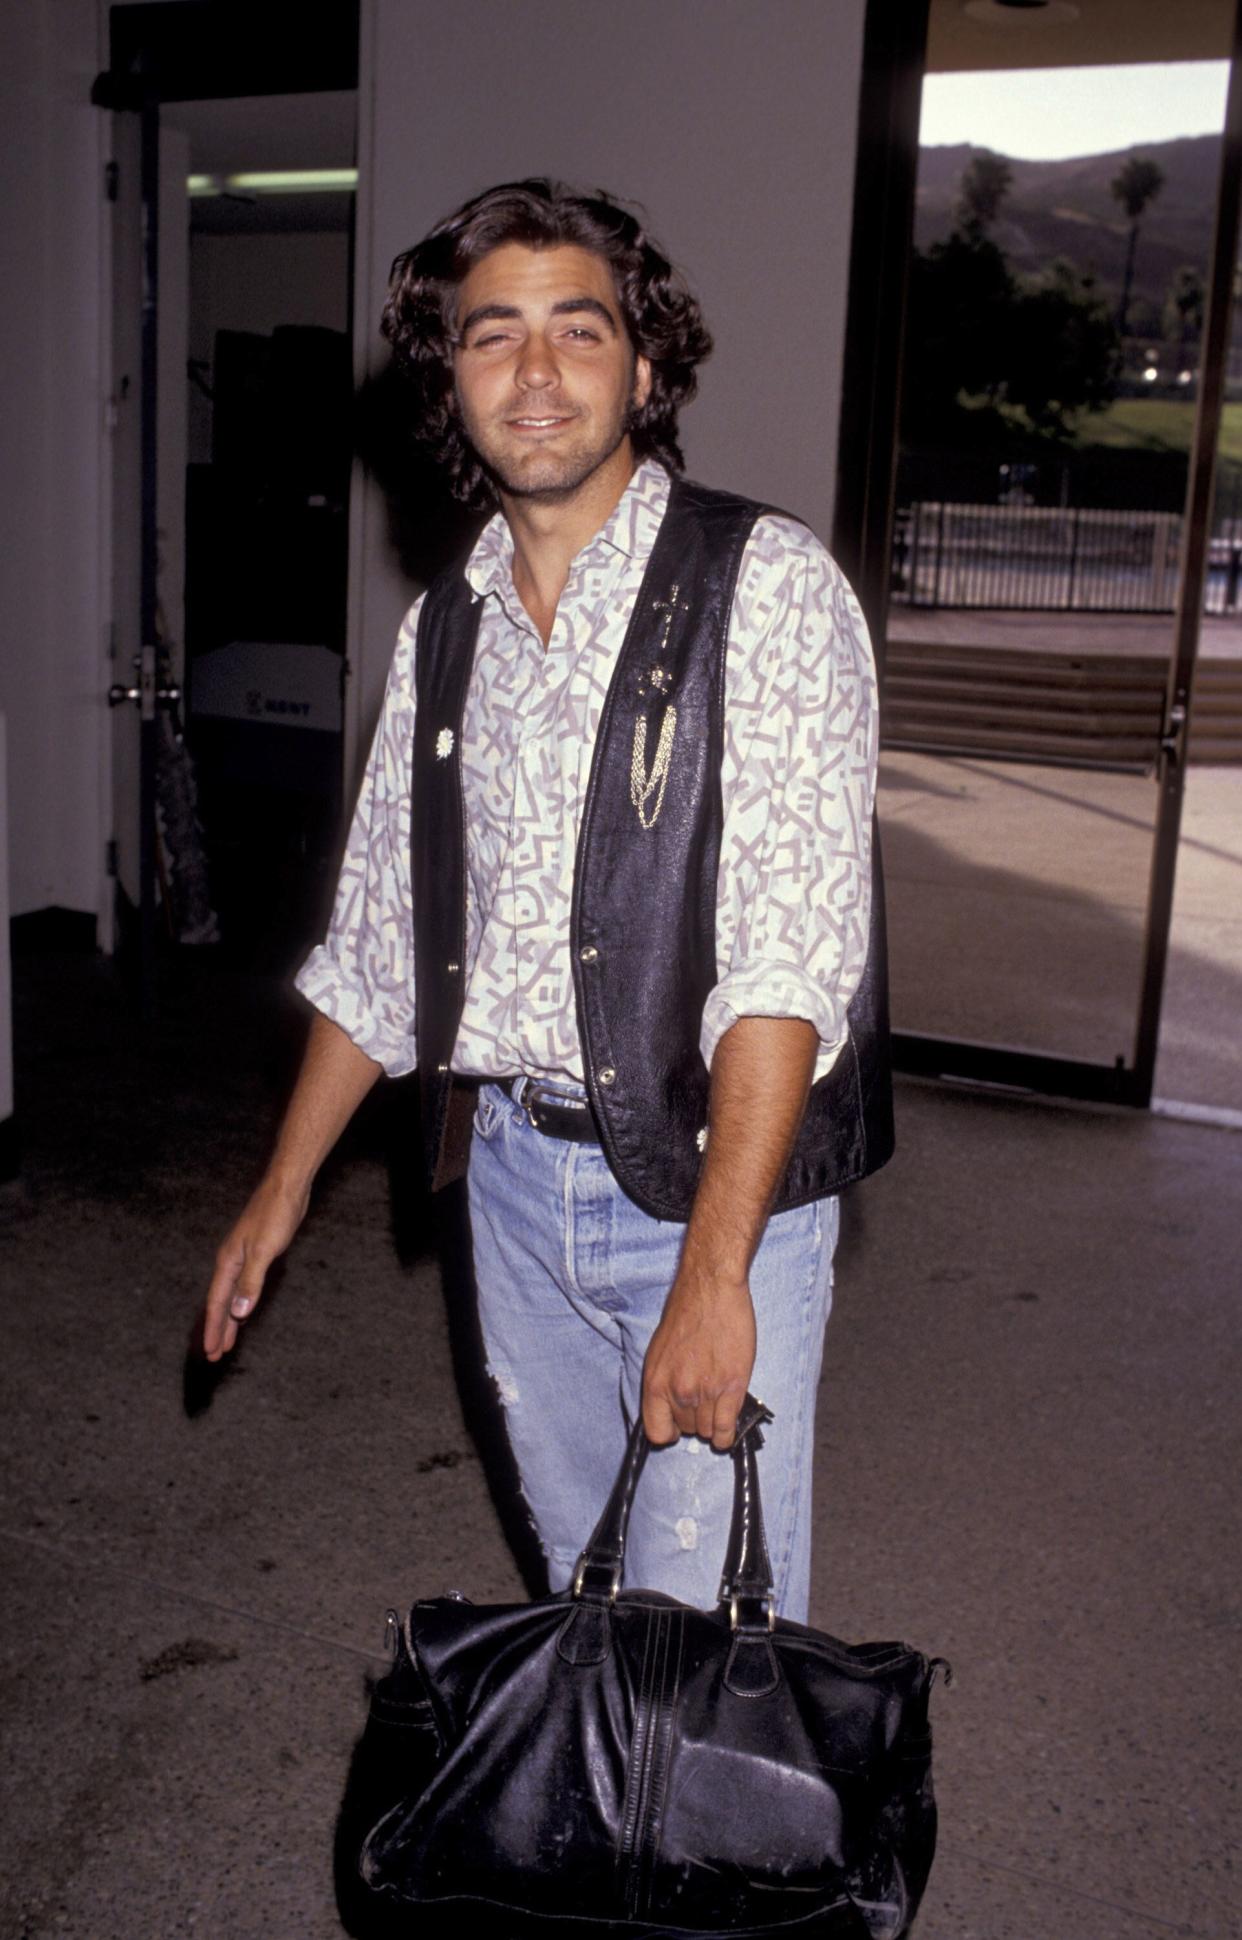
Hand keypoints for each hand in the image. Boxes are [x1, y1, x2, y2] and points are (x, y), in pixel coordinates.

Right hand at [200, 1173, 308, 1361]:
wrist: (287, 1188)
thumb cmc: (274, 1216)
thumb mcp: (263, 1251)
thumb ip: (250, 1283)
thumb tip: (238, 1314)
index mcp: (228, 1263)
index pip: (217, 1304)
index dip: (214, 1329)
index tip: (211, 1351)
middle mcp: (231, 1263)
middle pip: (221, 1303)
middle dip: (218, 1329)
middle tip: (215, 1356)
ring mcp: (243, 1258)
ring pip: (233, 1296)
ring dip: (229, 1319)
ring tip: (227, 1341)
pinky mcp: (257, 1254)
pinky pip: (244, 1287)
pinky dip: (241, 1303)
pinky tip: (244, 1310)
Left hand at [641, 1267, 755, 1449]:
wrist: (710, 1290)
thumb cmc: (686, 1313)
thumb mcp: (659, 1351)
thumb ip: (664, 1382)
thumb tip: (671, 1407)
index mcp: (655, 1382)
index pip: (656, 1432)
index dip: (669, 1432)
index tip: (677, 1428)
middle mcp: (678, 1391)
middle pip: (687, 1430)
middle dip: (695, 1420)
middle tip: (704, 1401)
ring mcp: (706, 1391)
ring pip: (709, 1431)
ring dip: (714, 1422)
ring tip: (718, 1404)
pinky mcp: (732, 1387)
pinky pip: (727, 1429)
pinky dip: (728, 1433)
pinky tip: (729, 1426)